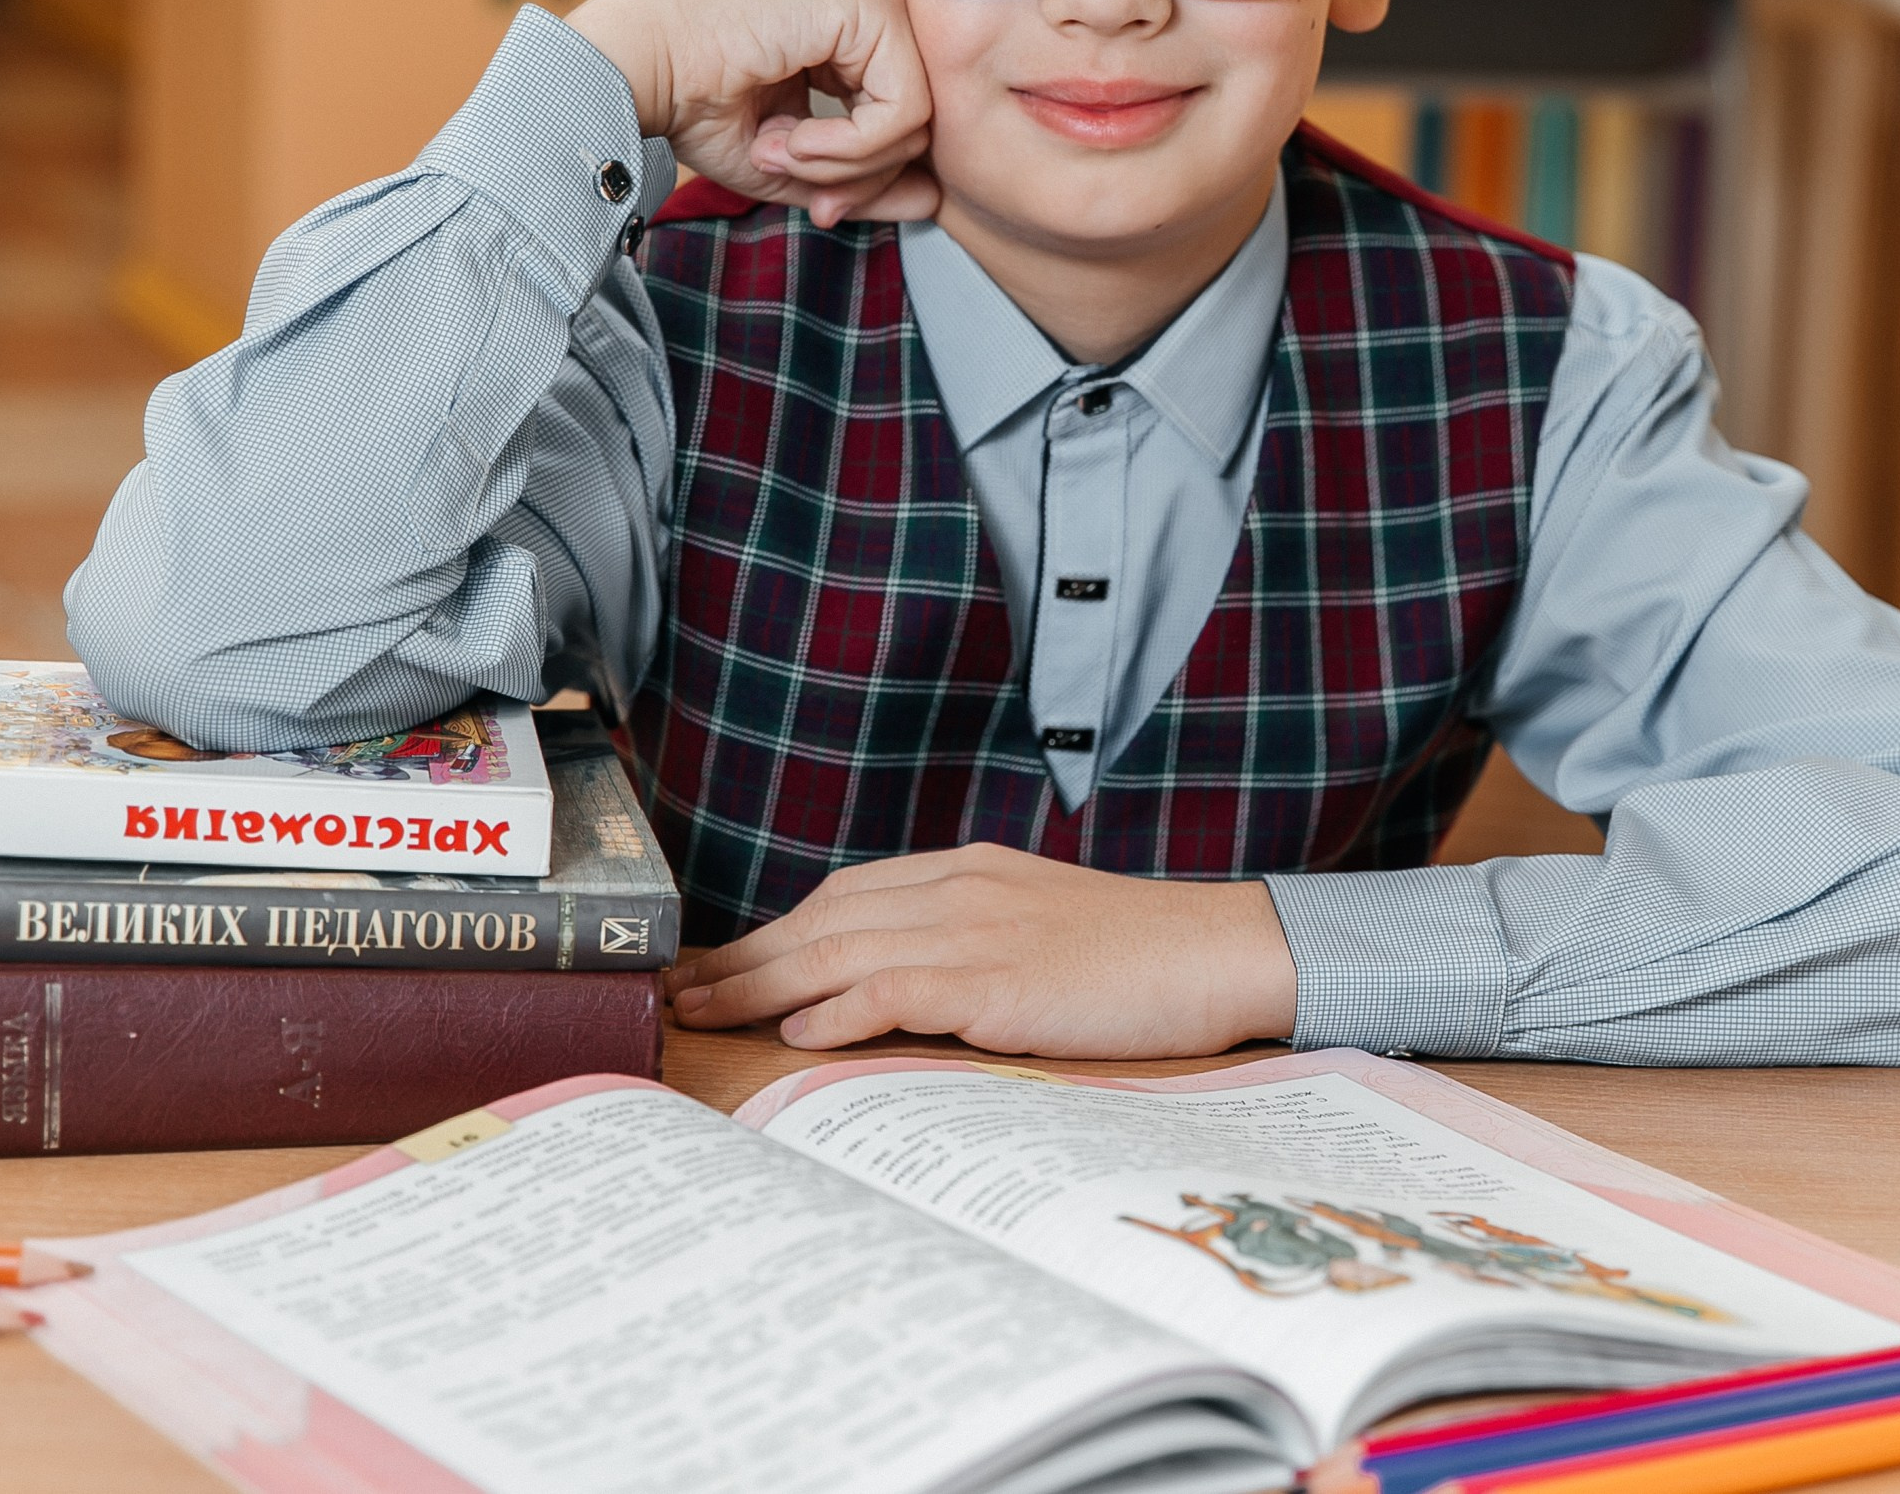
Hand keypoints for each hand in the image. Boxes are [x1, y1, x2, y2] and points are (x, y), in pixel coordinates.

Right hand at [566, 0, 936, 224]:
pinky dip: (848, 148)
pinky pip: (903, 110)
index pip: (904, 123)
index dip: (866, 179)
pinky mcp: (870, 3)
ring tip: (780, 151)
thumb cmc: (697, 105)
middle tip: (792, 177)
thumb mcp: (795, 162)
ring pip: (916, 123)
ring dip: (845, 165)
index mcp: (854, 34)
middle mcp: (873, 7)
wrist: (639, 67)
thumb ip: (862, 179)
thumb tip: (934, 201)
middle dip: (858, 177)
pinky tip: (790, 138)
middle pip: (918, 126)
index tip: (820, 207)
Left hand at [666, 843, 1299, 1057]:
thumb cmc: (1137, 957)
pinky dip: (843, 1002)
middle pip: (826, 917)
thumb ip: (963, 947)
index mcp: (970, 871)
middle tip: (679, 989)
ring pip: (844, 947)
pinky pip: (900, 985)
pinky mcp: (1002, 977)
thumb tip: (885, 990)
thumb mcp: (1037, 933)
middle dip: (745, 955)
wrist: (1220, 951)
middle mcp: (962, 886)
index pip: (845, 894)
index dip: (774, 929)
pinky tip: (801, 1029)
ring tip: (705, 1011)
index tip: (719, 961)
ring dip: (765, 982)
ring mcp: (981, 927)